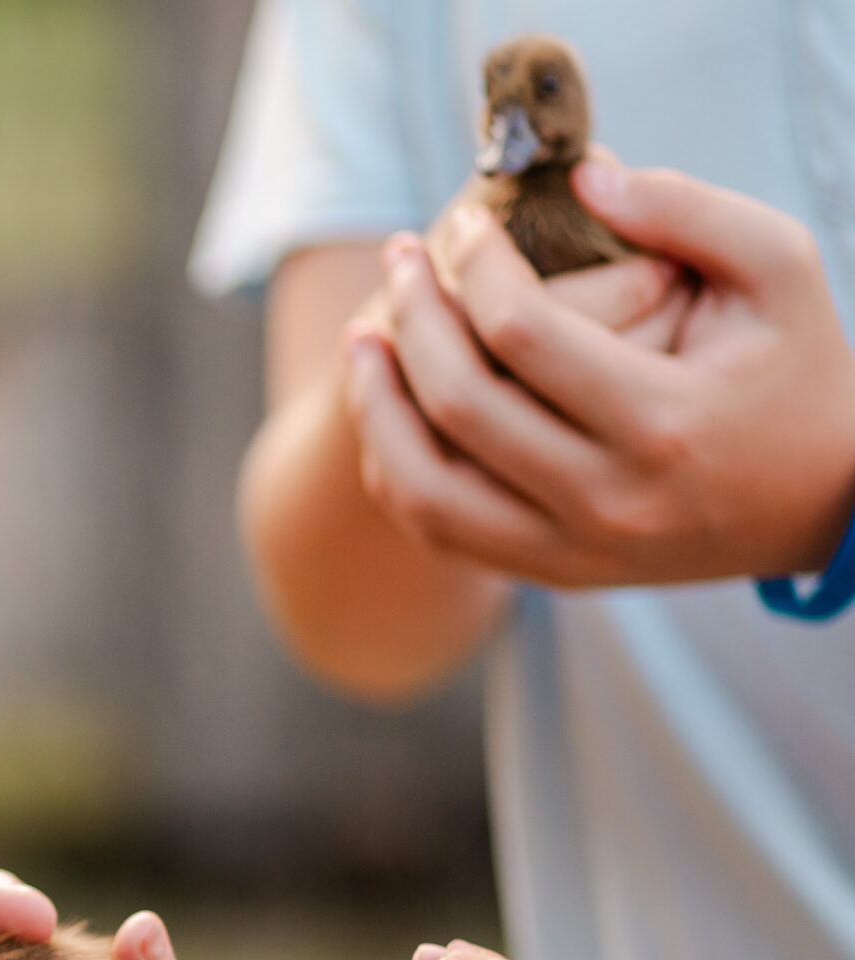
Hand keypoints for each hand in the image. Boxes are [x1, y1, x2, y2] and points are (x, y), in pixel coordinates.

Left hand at [349, 159, 854, 586]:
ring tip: (362, 337)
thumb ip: (688, 210)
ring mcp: (573, 547)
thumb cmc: (794, 366)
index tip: (463, 223)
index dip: (477, 266)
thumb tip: (581, 174)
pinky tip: (388, 405)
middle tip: (398, 257)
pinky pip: (438, 530)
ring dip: (376, 405)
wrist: (822, 501)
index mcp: (664, 420)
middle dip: (413, 316)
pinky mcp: (553, 573)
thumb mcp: (779, 269)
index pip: (526, 333)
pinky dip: (397, 468)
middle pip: (461, 404)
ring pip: (425, 486)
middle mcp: (609, 496)